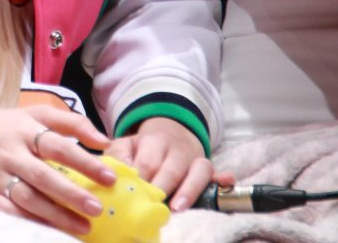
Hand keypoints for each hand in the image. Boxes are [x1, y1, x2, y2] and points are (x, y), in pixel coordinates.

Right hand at [0, 91, 114, 234]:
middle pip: (44, 175)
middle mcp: (9, 152)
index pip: (57, 145)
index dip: (85, 161)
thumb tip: (105, 141)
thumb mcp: (30, 114)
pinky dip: (28, 222)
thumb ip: (69, 122)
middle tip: (98, 208)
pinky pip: (7, 211)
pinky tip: (49, 231)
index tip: (110, 178)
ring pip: (27, 197)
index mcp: (23, 130)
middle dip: (72, 194)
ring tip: (83, 227)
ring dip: (56, 214)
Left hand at [105, 115, 226, 211]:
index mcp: (154, 141)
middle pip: (172, 168)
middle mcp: (177, 149)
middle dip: (162, 187)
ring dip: (189, 189)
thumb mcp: (126, 144)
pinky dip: (223, 180)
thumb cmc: (143, 147)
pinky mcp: (208, 168)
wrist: (170, 130)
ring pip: (198, 170)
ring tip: (177, 207)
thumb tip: (112, 175)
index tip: (134, 193)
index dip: (142, 179)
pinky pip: (218, 173)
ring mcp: (195, 158)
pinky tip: (225, 183)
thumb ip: (117, 157)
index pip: (147, 162)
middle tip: (153, 203)